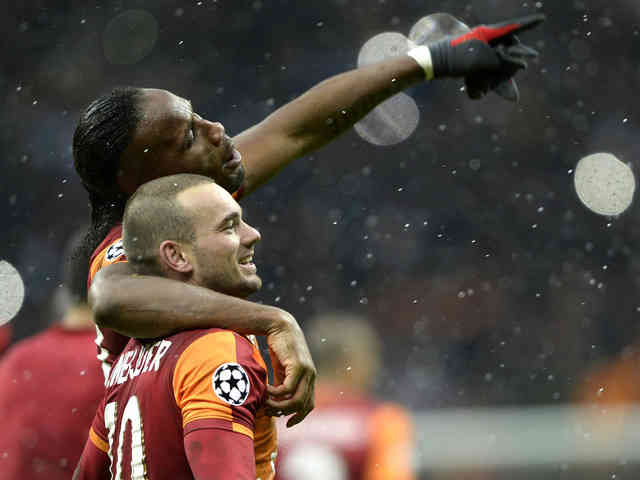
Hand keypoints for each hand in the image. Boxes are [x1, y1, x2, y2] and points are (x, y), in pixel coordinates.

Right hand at [263, 311, 315, 426]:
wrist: (280, 326)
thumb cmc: (279, 347)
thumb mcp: (281, 369)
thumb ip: (281, 385)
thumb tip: (275, 402)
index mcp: (309, 379)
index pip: (309, 405)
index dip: (299, 417)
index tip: (287, 423)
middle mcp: (311, 376)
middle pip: (303, 406)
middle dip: (285, 413)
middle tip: (269, 411)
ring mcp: (306, 371)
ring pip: (296, 400)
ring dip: (279, 406)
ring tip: (265, 403)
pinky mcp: (297, 365)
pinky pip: (287, 388)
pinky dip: (276, 393)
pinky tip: (266, 389)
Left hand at [429, 14, 543, 100]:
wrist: (433, 64)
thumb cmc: (456, 57)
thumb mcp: (482, 59)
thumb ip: (502, 61)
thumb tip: (519, 64)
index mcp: (487, 32)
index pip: (512, 27)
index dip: (529, 23)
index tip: (542, 18)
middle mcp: (485, 39)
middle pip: (507, 49)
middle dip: (511, 62)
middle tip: (522, 65)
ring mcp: (478, 50)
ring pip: (496, 63)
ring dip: (495, 77)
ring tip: (488, 89)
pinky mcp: (473, 61)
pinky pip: (485, 70)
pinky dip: (484, 81)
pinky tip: (478, 92)